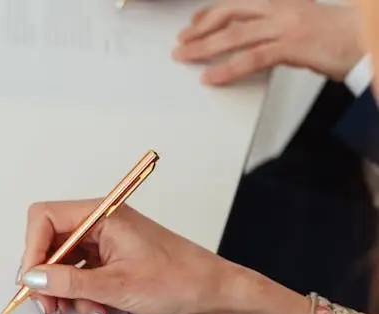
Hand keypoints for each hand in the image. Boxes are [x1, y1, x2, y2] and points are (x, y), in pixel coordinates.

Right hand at [18, 199, 232, 313]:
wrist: (214, 293)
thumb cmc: (181, 279)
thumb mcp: (118, 285)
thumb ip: (70, 283)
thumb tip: (34, 279)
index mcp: (102, 215)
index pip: (45, 218)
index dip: (32, 249)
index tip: (32, 280)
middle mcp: (100, 224)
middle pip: (49, 242)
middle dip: (45, 275)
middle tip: (47, 303)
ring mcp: (104, 243)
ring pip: (62, 262)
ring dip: (63, 289)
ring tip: (76, 308)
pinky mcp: (109, 260)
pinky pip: (78, 274)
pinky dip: (80, 293)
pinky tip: (96, 307)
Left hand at [172, 0, 362, 84]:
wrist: (369, 38)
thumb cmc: (339, 36)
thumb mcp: (302, 24)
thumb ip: (275, 30)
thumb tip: (249, 44)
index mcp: (283, 1)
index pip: (238, 2)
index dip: (211, 12)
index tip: (193, 22)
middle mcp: (282, 8)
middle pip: (231, 13)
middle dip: (201, 28)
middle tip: (182, 41)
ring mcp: (287, 26)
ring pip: (235, 34)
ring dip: (204, 47)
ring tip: (185, 56)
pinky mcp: (293, 46)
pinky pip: (252, 58)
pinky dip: (227, 68)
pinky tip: (211, 77)